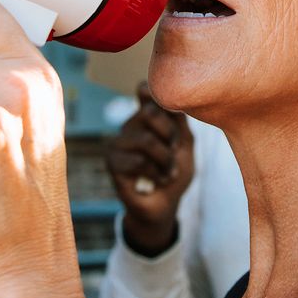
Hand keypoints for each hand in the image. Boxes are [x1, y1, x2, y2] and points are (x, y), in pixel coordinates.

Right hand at [105, 82, 193, 254]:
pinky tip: (157, 179)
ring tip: (169, 172)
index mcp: (147, 116)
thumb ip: (180, 121)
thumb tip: (172, 99)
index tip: (165, 106)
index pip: (145, 92)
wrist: (165, 205)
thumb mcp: (186, 144)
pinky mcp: (112, 162)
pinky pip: (137, 161)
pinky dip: (155, 173)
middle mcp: (130, 125)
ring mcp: (118, 142)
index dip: (152, 93)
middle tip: (175, 150)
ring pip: (145, 140)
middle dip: (170, 135)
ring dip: (165, 159)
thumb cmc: (175, 171)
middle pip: (149, 113)